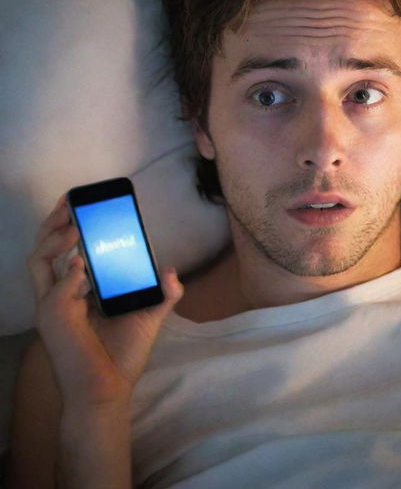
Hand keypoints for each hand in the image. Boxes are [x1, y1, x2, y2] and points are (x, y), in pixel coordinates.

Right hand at [27, 193, 183, 409]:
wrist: (109, 389)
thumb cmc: (122, 355)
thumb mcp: (149, 317)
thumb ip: (163, 294)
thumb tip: (173, 271)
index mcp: (79, 291)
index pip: (67, 251)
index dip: (71, 227)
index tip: (85, 206)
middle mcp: (61, 294)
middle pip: (46, 249)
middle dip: (55, 221)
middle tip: (71, 201)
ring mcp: (53, 305)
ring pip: (37, 260)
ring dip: (53, 237)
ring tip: (73, 222)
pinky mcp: (52, 317)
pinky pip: (53, 286)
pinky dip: (67, 270)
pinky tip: (82, 263)